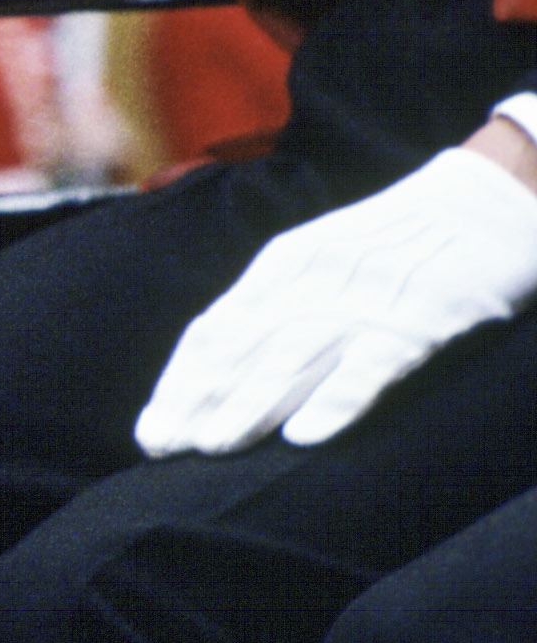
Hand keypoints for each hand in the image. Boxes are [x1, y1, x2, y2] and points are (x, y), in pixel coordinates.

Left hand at [138, 134, 536, 451]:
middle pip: (243, 349)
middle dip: (198, 401)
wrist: (493, 194)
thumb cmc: (398, 237)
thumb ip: (272, 300)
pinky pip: (371, 365)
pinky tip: (303, 437)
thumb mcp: (322, 254)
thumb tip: (215, 362)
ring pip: (294, 358)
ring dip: (249, 405)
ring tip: (211, 448)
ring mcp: (367, 300)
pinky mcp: (422, 319)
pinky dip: (336, 401)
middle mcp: (314, 281)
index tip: (149, 431)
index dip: (180, 383)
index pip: (215, 330)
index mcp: (283, 264)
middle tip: (161, 448)